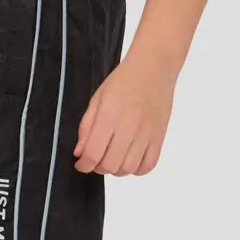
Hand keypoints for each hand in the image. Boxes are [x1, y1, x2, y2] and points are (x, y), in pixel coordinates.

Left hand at [74, 54, 173, 175]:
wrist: (153, 69)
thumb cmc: (123, 81)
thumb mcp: (97, 99)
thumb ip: (86, 127)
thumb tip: (80, 153)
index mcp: (109, 116)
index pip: (93, 153)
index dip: (83, 165)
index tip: (81, 164)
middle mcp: (128, 128)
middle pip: (110, 165)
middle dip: (98, 168)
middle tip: (96, 159)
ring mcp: (146, 135)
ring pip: (128, 169)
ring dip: (116, 169)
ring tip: (113, 158)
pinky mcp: (159, 137)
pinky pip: (148, 166)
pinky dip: (137, 169)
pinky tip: (130, 159)